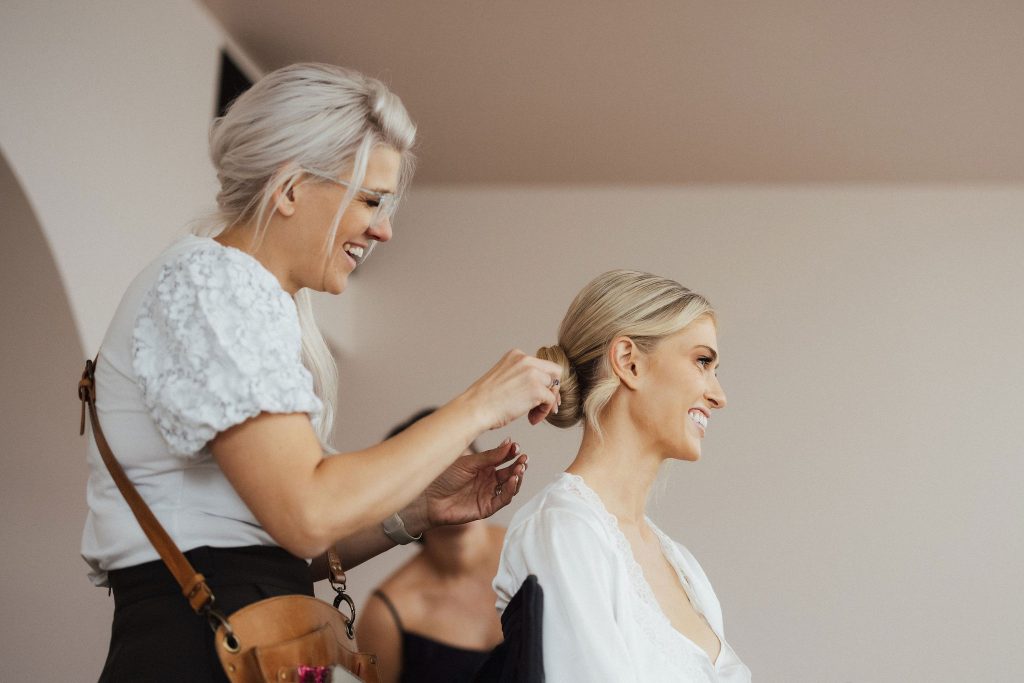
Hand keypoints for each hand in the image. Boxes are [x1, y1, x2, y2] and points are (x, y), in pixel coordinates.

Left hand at [412, 439, 528, 528]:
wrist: (428, 497)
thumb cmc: (443, 477)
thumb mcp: (469, 462)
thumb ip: (490, 456)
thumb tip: (509, 443)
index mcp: (484, 466)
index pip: (503, 459)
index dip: (512, 453)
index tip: (517, 447)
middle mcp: (488, 480)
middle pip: (509, 472)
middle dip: (518, 465)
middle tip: (523, 458)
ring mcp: (488, 494)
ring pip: (509, 486)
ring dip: (517, 478)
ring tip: (520, 468)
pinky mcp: (486, 508)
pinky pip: (502, 499)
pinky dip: (510, 490)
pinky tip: (512, 480)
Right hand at [460, 350, 562, 430]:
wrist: (475, 409)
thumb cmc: (485, 400)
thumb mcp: (504, 378)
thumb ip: (522, 377)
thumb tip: (543, 388)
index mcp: (516, 355)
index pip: (542, 365)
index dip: (544, 382)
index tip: (540, 396)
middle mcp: (526, 360)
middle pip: (554, 372)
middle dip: (552, 390)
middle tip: (544, 406)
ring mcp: (532, 374)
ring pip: (553, 388)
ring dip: (546, 404)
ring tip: (532, 415)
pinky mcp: (536, 389)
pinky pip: (550, 401)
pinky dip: (544, 412)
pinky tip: (531, 419)